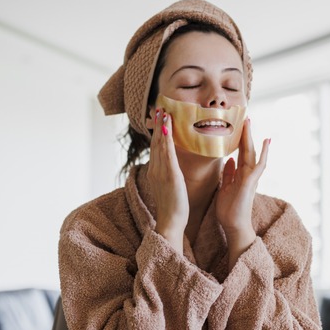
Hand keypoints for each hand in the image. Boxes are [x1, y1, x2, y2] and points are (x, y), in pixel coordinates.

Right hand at [148, 109, 187, 252]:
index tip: (159, 117)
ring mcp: (161, 171)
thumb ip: (170, 174)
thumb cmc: (174, 207)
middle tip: (158, 107)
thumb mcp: (170, 187)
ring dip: (161, 126)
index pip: (156, 147)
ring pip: (160, 144)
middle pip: (155, 142)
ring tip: (163, 111)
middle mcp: (155, 168)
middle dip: (157, 124)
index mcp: (155, 171)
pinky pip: (167, 152)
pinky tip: (167, 127)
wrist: (170, 222)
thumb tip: (173, 167)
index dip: (157, 132)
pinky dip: (166, 138)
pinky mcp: (169, 175)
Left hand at [216, 118, 269, 265]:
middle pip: (246, 149)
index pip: (239, 153)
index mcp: (240, 174)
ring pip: (252, 153)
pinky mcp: (251, 182)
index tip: (236, 126)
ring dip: (251, 138)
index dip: (238, 139)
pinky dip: (263, 153)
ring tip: (249, 122)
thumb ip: (229, 174)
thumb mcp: (225, 188)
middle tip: (244, 117)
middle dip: (245, 134)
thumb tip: (229, 160)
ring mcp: (251, 177)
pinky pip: (259, 165)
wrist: (234, 226)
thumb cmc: (229, 210)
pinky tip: (265, 142)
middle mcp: (247, 174)